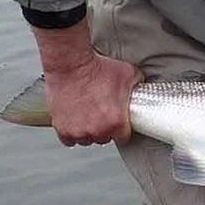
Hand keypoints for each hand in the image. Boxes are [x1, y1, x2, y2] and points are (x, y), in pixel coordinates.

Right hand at [31, 17, 142, 146]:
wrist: (71, 64)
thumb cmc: (97, 68)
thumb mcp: (129, 74)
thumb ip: (137, 86)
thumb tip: (143, 90)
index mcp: (116, 123)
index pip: (123, 138)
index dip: (122, 130)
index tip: (119, 124)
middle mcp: (97, 130)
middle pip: (104, 138)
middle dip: (104, 129)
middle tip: (101, 114)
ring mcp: (78, 131)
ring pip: (86, 140)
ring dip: (87, 131)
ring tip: (87, 115)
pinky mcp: (62, 128)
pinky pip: (68, 140)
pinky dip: (71, 133)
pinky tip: (75, 122)